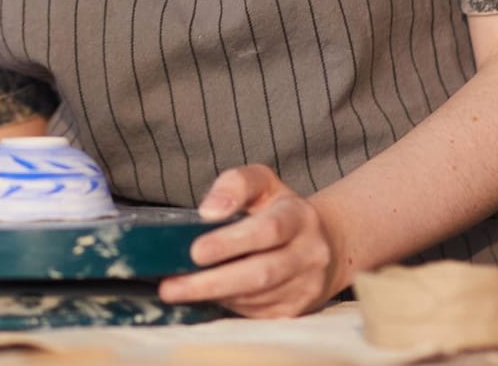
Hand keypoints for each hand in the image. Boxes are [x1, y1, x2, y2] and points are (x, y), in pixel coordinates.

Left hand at [158, 165, 348, 317]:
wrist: (326, 246)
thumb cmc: (280, 210)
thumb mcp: (263, 183)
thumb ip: (235, 185)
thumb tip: (209, 211)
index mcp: (300, 217)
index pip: (268, 230)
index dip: (231, 242)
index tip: (195, 251)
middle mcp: (309, 254)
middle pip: (260, 273)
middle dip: (212, 282)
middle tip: (171, 286)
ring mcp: (306, 287)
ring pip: (256, 298)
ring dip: (213, 296)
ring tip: (176, 290)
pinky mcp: (296, 311)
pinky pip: (256, 313)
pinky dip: (226, 306)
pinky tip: (202, 298)